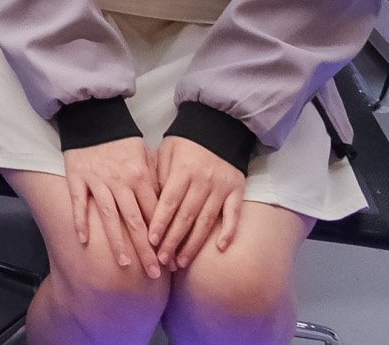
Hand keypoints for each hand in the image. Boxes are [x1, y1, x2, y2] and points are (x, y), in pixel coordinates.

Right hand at [60, 138, 163, 277]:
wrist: (94, 117)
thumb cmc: (122, 141)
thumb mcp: (146, 157)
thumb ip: (156, 182)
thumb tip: (169, 209)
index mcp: (140, 177)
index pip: (154, 214)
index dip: (162, 239)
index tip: (169, 260)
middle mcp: (121, 182)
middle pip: (135, 221)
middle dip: (145, 250)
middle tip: (154, 274)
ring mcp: (97, 180)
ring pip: (109, 216)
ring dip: (117, 242)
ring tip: (125, 264)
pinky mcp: (77, 177)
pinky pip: (78, 202)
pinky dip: (80, 220)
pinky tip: (83, 240)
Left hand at [144, 131, 248, 268]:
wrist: (219, 126)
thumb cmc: (186, 142)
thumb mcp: (166, 151)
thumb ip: (160, 176)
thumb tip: (151, 204)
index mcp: (182, 170)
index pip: (169, 202)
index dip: (160, 223)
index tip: (151, 241)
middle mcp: (203, 181)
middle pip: (186, 217)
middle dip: (172, 240)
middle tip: (163, 260)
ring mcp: (222, 188)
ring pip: (206, 221)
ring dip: (193, 244)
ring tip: (181, 261)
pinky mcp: (238, 191)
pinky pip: (233, 215)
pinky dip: (229, 232)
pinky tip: (221, 248)